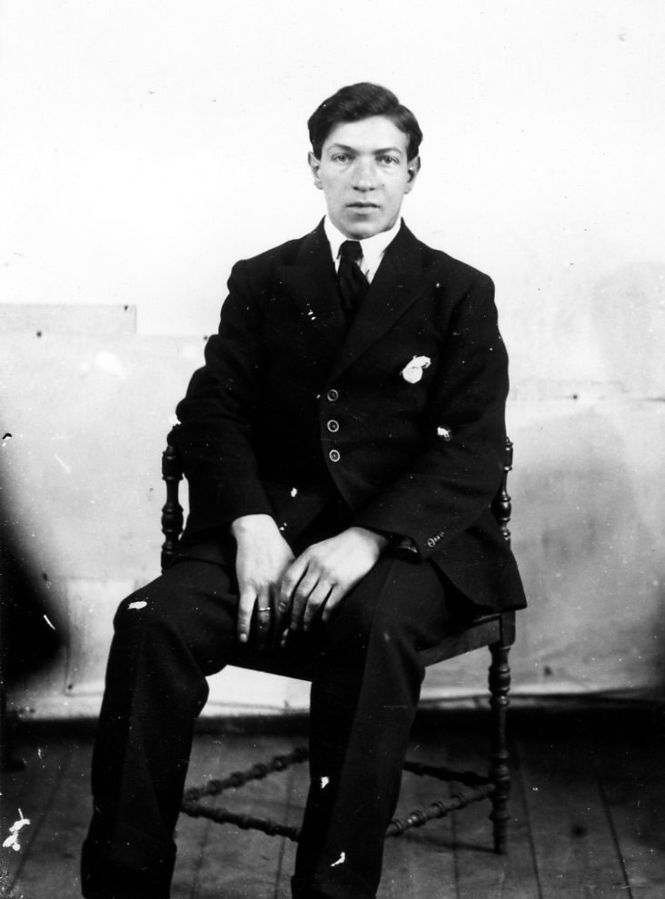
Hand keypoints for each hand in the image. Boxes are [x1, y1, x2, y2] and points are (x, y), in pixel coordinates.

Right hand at [231, 515, 293, 646]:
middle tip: (280, 650)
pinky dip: (245, 626)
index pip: (295, 611)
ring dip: (264, 636)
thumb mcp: (294, 562)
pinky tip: (244, 638)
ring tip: (263, 649)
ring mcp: (262, 587)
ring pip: (265, 618)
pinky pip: (245, 610)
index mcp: (291, 584)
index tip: (295, 639)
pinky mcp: (247, 585)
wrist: (258, 533)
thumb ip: (298, 580)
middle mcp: (279, 588)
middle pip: (282, 619)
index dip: (295, 627)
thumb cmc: (276, 546)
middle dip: (281, 636)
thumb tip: (306, 594)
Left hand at [276, 527, 387, 638]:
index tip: (281, 609)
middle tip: (293, 625)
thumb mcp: (317, 549)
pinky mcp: (344, 583)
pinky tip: (324, 619)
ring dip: (308, 618)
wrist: (363, 540)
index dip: (283, 596)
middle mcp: (317, 566)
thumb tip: (291, 587)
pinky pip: (331, 604)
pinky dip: (325, 615)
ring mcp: (331, 575)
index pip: (289, 579)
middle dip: (294, 613)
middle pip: (300, 595)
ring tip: (306, 626)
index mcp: (308, 556)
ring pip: (313, 602)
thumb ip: (304, 564)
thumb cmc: (338, 547)